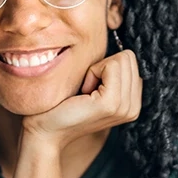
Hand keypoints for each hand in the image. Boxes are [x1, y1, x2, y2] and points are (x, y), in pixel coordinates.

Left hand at [22, 50, 141, 149]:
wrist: (44, 132)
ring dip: (97, 70)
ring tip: (84, 93)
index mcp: (132, 102)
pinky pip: (111, 65)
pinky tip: (82, 93)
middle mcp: (133, 107)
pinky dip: (92, 72)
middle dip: (102, 67)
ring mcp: (125, 107)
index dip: (105, 67)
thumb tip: (117, 45)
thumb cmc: (61, 106)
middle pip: (128, 57)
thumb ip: (110, 73)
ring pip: (122, 59)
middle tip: (85, 90)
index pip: (130, 61)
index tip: (89, 88)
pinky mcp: (111, 104)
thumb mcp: (92, 86)